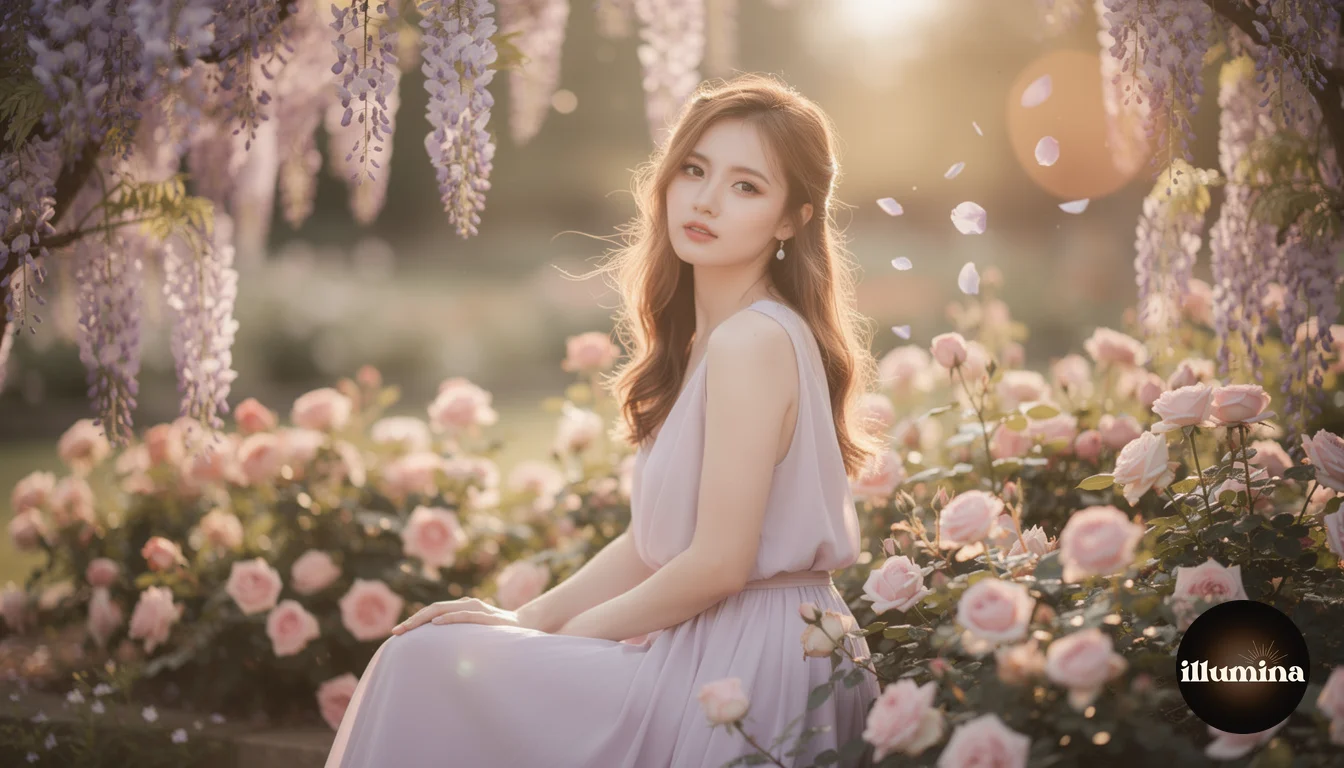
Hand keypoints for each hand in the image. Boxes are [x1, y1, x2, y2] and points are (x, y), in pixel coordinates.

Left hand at [390, 597, 522, 634]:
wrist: (525, 625)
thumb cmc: (496, 632)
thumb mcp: (473, 633)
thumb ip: (457, 636)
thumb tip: (435, 650)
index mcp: (461, 608)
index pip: (432, 612)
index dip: (414, 621)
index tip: (396, 634)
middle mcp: (466, 604)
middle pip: (433, 609)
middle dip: (413, 621)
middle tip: (396, 633)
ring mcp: (476, 608)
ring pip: (444, 609)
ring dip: (424, 618)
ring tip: (408, 627)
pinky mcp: (486, 616)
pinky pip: (465, 615)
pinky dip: (449, 618)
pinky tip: (436, 624)